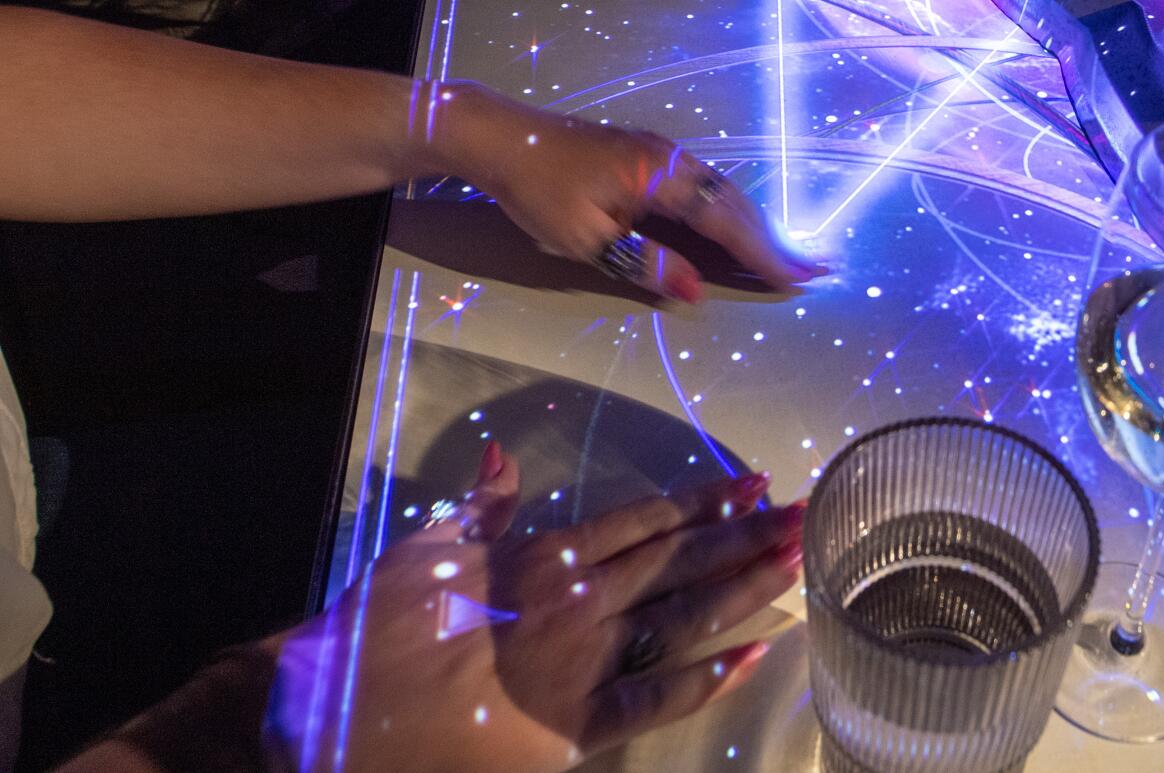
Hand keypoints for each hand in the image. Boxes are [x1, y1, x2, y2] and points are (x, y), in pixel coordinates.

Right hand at [262, 448, 803, 772]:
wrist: (335, 719)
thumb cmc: (372, 632)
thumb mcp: (424, 552)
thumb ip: (479, 509)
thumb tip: (504, 459)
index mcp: (544, 558)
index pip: (644, 520)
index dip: (704, 501)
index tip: (753, 481)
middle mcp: (578, 605)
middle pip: (681, 563)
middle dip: (747, 536)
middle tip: (805, 512)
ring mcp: (582, 667)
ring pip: (682, 620)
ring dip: (743, 590)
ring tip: (794, 561)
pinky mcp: (575, 728)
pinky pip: (653, 702)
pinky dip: (706, 680)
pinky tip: (754, 657)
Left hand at [422, 83, 821, 299]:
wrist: (501, 138)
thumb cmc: (538, 191)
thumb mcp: (587, 239)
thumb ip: (645, 262)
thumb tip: (695, 290)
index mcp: (661, 175)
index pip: (725, 220)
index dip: (765, 252)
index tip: (800, 277)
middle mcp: (672, 157)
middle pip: (735, 202)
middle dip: (777, 237)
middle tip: (818, 267)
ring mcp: (662, 151)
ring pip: (722, 191)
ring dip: (757, 224)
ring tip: (791, 252)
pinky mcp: (649, 154)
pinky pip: (704, 185)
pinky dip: (730, 211)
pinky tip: (739, 228)